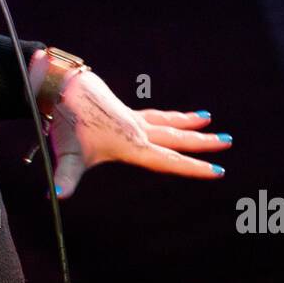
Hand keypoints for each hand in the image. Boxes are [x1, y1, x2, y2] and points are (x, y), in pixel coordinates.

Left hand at [44, 71, 229, 199]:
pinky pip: (153, 114)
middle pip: (176, 137)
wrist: (62, 86)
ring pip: (167, 121)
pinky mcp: (122, 110)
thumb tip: (56, 196)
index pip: (169, 160)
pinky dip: (167, 116)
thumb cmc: (66, 122)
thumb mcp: (67, 154)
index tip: (218, 170)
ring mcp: (131, 118)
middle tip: (228, 141)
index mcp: (132, 145)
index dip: (193, 167)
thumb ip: (64, 178)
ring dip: (188, 122)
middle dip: (202, 142)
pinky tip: (170, 116)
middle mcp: (137, 131)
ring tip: (207, 117)